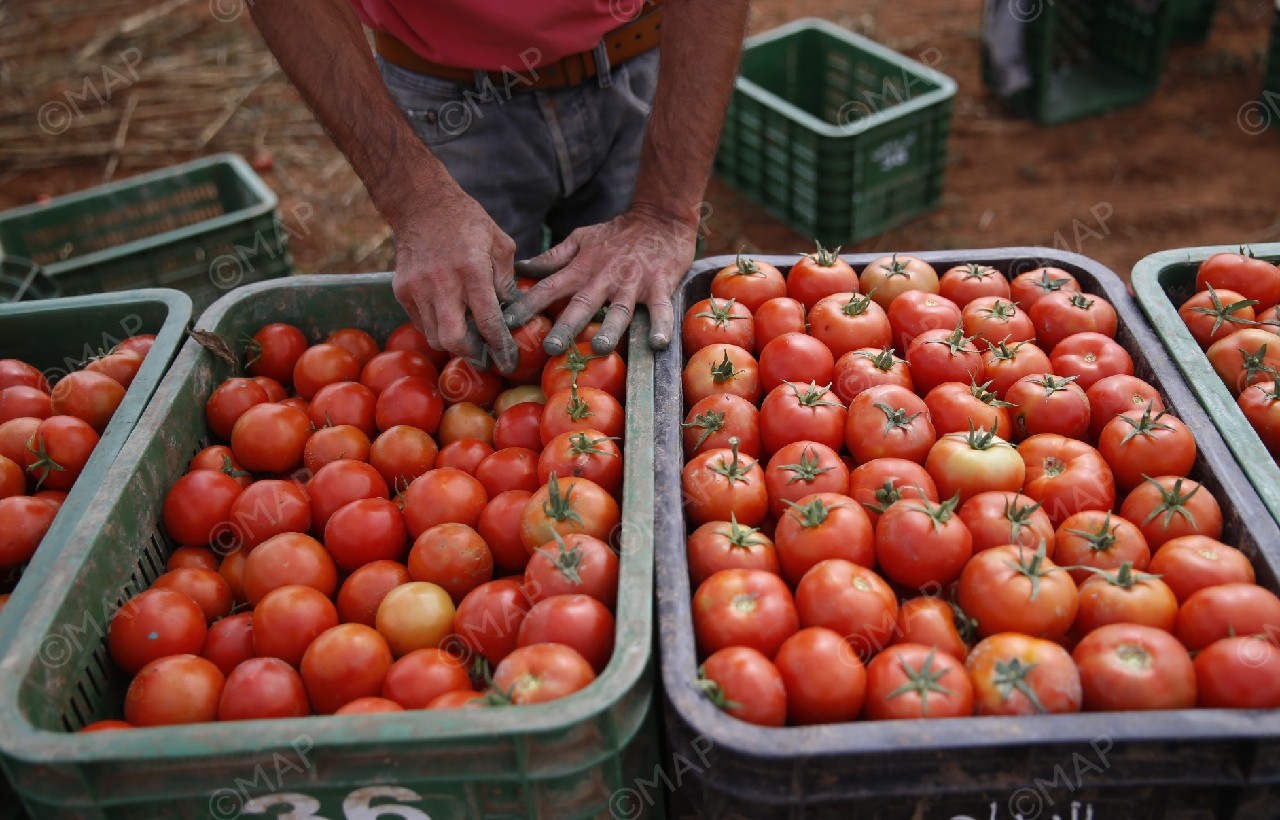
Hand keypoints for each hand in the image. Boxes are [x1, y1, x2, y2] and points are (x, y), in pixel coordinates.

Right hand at [389, 192, 521, 373]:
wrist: (421, 204)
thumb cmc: (467, 222)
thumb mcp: (500, 244)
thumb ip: (507, 281)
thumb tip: (513, 312)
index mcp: (472, 271)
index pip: (487, 322)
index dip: (500, 348)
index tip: (509, 363)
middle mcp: (442, 283)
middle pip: (454, 340)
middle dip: (473, 354)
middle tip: (486, 355)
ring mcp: (417, 289)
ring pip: (435, 337)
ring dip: (454, 342)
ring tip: (470, 334)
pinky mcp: (402, 290)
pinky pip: (421, 323)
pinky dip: (437, 326)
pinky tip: (450, 315)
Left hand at [502, 205, 696, 354]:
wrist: (659, 218)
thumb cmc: (617, 234)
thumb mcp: (581, 239)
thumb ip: (553, 257)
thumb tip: (521, 267)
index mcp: (582, 268)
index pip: (549, 287)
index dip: (527, 305)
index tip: (506, 323)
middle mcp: (604, 277)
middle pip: (582, 304)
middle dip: (566, 326)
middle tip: (551, 348)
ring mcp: (633, 283)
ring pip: (619, 309)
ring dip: (610, 328)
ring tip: (601, 348)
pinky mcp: (660, 285)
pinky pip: (661, 309)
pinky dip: (661, 325)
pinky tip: (657, 343)